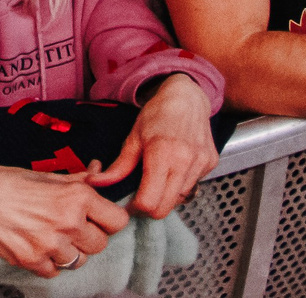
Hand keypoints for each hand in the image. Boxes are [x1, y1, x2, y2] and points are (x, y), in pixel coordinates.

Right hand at [0, 160, 133, 279]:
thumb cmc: (8, 180)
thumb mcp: (47, 175)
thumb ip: (79, 179)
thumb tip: (100, 173)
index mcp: (75, 197)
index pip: (117, 221)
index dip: (108, 219)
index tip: (98, 217)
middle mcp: (68, 222)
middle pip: (100, 244)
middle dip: (88, 236)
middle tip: (69, 225)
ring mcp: (50, 245)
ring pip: (79, 261)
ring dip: (69, 251)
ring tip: (50, 235)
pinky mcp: (33, 262)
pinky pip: (55, 271)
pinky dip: (48, 262)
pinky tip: (35, 245)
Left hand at [107, 73, 216, 217]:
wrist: (187, 98)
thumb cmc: (158, 115)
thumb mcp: (133, 138)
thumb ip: (118, 166)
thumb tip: (94, 182)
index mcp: (162, 154)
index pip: (149, 202)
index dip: (136, 207)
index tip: (130, 202)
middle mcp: (185, 161)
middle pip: (165, 208)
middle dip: (151, 208)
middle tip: (142, 197)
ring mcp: (201, 164)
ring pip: (180, 200)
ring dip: (167, 196)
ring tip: (159, 179)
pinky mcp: (211, 165)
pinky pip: (194, 188)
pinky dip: (181, 186)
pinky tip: (174, 171)